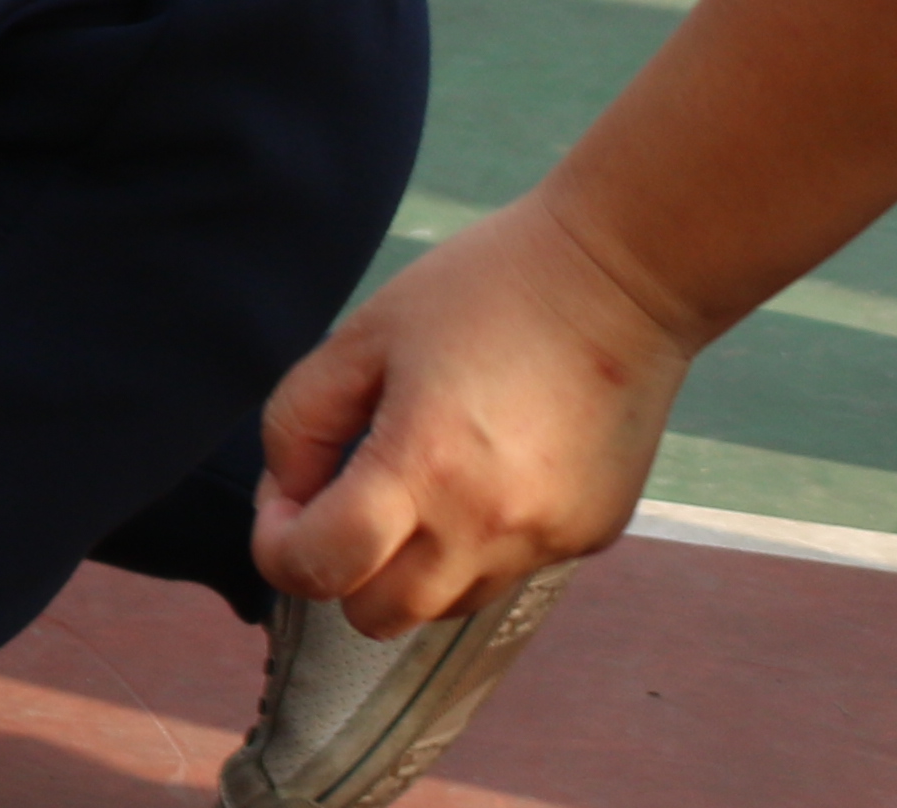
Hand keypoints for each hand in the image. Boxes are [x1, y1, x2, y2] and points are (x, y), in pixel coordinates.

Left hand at [253, 194, 697, 638]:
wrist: (618, 279)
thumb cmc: (482, 291)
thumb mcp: (362, 335)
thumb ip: (299, 422)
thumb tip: (287, 499)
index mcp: (422, 468)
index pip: (321, 568)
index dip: (279, 548)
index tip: (282, 506)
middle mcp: (488, 527)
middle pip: (379, 617)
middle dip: (341, 571)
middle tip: (343, 498)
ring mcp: (547, 541)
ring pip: (444, 606)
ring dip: (410, 567)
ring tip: (421, 477)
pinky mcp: (589, 538)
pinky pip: (506, 572)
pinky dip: (476, 544)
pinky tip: (487, 468)